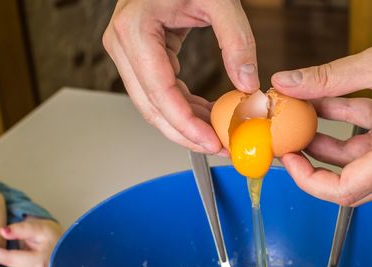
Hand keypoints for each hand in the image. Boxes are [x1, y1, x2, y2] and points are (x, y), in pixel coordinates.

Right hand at [103, 0, 258, 153]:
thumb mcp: (219, 0)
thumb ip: (237, 41)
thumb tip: (248, 84)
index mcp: (135, 30)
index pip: (159, 92)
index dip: (186, 124)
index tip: (212, 141)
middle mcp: (123, 45)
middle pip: (151, 107)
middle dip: (185, 133)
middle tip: (218, 148)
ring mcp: (128, 52)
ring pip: (153, 106)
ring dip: (185, 125)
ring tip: (218, 135)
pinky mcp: (140, 57)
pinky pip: (160, 92)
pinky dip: (184, 108)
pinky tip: (207, 116)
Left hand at [271, 1, 371, 205]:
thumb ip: (326, 78)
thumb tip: (288, 83)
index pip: (348, 190)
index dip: (310, 181)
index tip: (289, 160)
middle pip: (351, 182)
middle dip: (314, 167)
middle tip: (289, 148)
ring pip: (356, 158)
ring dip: (326, 142)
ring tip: (299, 120)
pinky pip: (367, 136)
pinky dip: (343, 124)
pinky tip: (321, 104)